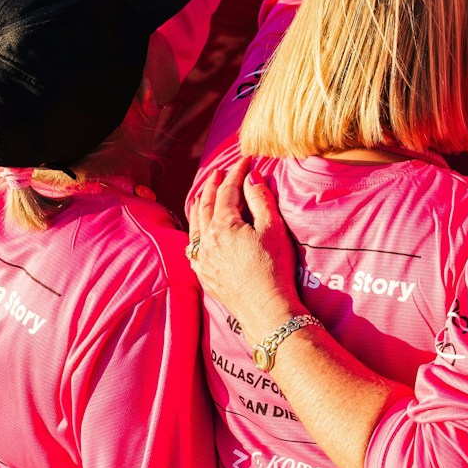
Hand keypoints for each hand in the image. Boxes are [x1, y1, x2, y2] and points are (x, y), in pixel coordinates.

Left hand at [186, 158, 302, 338]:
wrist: (265, 307)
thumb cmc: (274, 267)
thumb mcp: (273, 229)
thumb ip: (260, 200)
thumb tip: (252, 178)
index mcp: (224, 225)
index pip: (228, 191)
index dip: (237, 173)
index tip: (245, 160)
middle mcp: (207, 239)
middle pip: (206, 205)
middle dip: (214, 185)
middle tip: (219, 172)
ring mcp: (202, 258)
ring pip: (194, 225)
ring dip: (200, 206)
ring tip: (204, 194)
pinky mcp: (203, 274)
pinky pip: (192, 246)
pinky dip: (194, 231)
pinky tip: (198, 231)